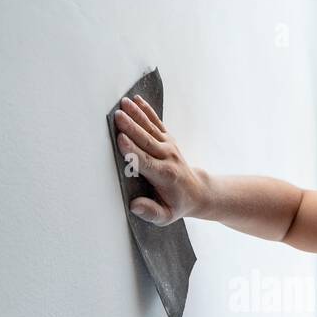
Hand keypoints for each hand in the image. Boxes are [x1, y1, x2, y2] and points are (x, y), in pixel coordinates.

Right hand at [114, 95, 209, 224]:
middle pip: (146, 141)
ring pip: (150, 128)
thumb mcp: (166, 216)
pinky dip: (147, 110)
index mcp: (164, 176)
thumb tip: (135, 206)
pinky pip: (156, 123)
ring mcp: (168, 146)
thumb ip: (151, 212)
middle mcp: (167, 158)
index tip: (121, 139)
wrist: (197, 191)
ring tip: (124, 103)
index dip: (133, 151)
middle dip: (132, 127)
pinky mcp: (168, 139)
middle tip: (118, 116)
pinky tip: (136, 99)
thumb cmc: (176, 204)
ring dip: (137, 114)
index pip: (146, 161)